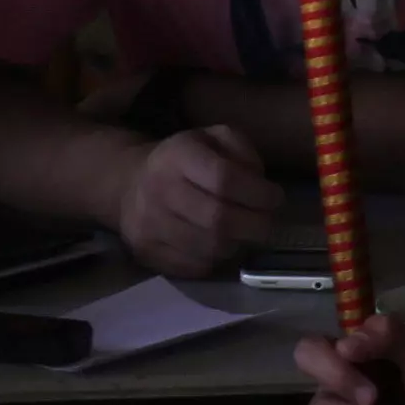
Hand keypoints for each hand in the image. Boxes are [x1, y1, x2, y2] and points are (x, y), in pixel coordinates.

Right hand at [110, 125, 281, 276]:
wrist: (129, 184)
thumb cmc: (183, 160)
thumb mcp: (213, 138)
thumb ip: (241, 149)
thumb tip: (258, 181)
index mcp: (178, 155)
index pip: (224, 179)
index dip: (258, 193)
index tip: (275, 198)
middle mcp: (159, 190)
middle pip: (219, 220)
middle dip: (255, 226)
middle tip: (267, 224)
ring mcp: (149, 225)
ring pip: (210, 248)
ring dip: (237, 244)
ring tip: (242, 233)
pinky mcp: (148, 253)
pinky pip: (196, 267)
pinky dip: (217, 259)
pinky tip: (220, 244)